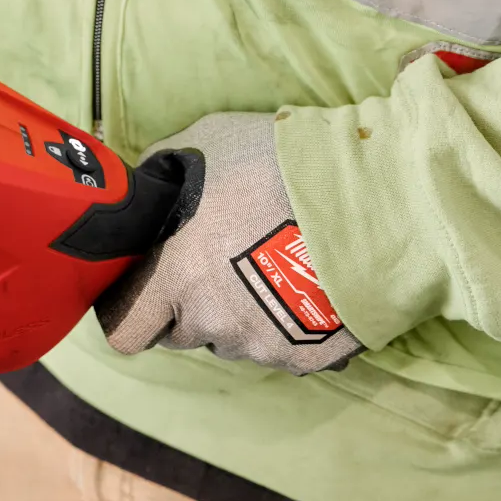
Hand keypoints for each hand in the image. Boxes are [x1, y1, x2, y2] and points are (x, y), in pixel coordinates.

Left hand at [96, 112, 360, 374]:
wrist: (375, 193)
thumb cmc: (281, 163)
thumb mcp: (205, 143)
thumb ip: (162, 173)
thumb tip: (146, 188)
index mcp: (176, 276)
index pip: (126, 330)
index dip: (134, 311)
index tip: (150, 290)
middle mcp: (212, 320)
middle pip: (184, 333)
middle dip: (194, 306)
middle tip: (224, 261)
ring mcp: (260, 344)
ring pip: (233, 340)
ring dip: (241, 314)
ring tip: (273, 264)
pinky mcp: (306, 357)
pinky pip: (280, 349)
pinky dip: (287, 325)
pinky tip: (306, 284)